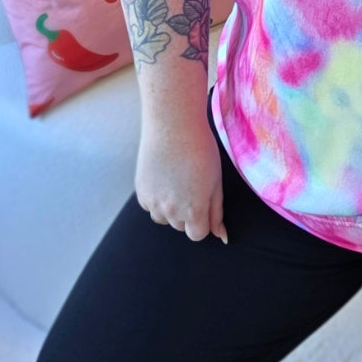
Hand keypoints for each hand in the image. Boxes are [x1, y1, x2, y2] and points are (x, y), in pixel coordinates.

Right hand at [135, 109, 226, 243]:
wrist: (173, 125)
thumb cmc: (201, 149)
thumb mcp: (216, 181)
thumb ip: (216, 211)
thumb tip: (221, 236)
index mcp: (194, 211)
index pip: (197, 234)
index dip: (202, 220)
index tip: (203, 201)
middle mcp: (171, 211)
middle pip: (180, 226)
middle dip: (187, 212)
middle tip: (191, 184)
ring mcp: (153, 203)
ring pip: (164, 218)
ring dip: (170, 207)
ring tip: (177, 180)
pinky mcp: (141, 192)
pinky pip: (150, 205)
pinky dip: (157, 197)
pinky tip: (164, 176)